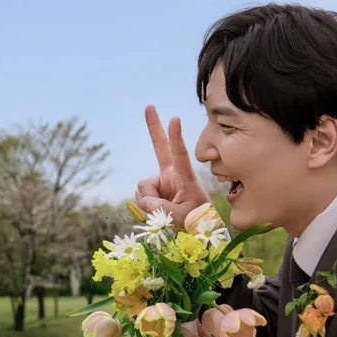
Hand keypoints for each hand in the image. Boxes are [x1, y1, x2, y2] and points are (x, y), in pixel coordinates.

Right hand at [136, 105, 208, 222]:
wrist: (195, 230)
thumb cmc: (196, 221)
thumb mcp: (181, 217)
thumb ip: (161, 208)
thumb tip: (144, 200)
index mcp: (185, 177)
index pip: (180, 155)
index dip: (176, 137)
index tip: (175, 119)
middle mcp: (172, 175)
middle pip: (161, 147)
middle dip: (154, 127)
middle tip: (149, 106)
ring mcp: (161, 182)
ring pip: (143, 188)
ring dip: (149, 202)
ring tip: (165, 213)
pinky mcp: (153, 191)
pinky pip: (141, 197)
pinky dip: (146, 205)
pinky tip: (157, 211)